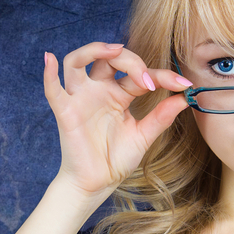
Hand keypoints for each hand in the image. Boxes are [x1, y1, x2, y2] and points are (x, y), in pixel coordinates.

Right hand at [43, 42, 191, 197]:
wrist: (97, 184)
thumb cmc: (116, 159)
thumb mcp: (143, 136)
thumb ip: (161, 116)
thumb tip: (185, 98)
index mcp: (119, 94)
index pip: (140, 74)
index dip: (163, 76)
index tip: (183, 85)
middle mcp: (99, 90)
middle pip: (110, 59)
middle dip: (132, 62)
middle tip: (148, 80)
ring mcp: (81, 98)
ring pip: (77, 61)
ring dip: (94, 50)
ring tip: (114, 50)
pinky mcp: (66, 112)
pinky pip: (53, 90)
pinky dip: (48, 73)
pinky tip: (49, 58)